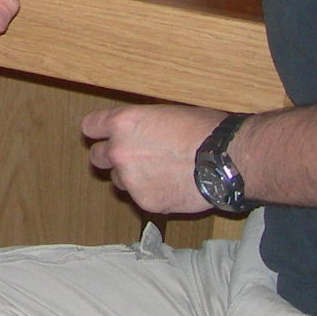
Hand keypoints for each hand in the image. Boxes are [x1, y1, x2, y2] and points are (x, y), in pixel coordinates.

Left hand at [80, 102, 225, 214]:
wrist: (226, 160)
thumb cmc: (204, 130)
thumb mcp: (165, 114)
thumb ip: (142, 124)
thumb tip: (137, 131)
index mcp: (123, 123)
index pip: (90, 127)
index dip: (99, 132)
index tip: (105, 135)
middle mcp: (119, 151)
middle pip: (97, 157)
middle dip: (112, 157)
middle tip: (134, 157)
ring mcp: (130, 179)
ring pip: (118, 180)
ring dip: (131, 178)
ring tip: (160, 173)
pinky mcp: (145, 202)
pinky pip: (140, 198)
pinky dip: (152, 194)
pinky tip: (173, 186)